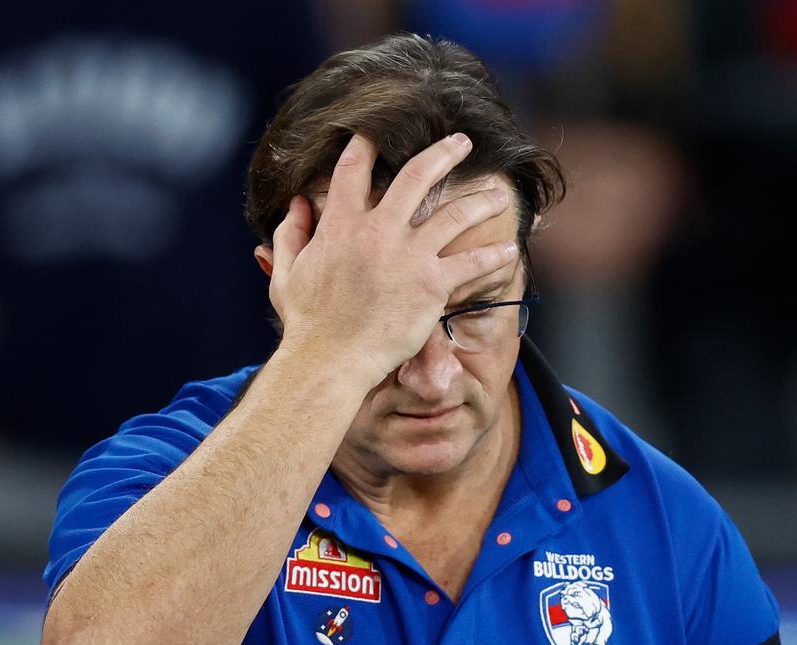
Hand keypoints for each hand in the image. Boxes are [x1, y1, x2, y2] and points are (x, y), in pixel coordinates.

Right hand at [267, 133, 515, 386]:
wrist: (331, 359)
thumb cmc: (307, 323)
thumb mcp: (286, 273)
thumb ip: (290, 234)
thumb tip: (296, 204)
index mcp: (340, 225)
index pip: (353, 171)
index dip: (365, 145)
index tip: (376, 133)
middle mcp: (377, 230)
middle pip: (416, 176)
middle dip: (443, 153)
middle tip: (461, 143)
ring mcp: (408, 255)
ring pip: (455, 215)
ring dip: (481, 202)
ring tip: (498, 195)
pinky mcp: (431, 284)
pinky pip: (471, 263)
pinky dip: (493, 257)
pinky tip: (510, 251)